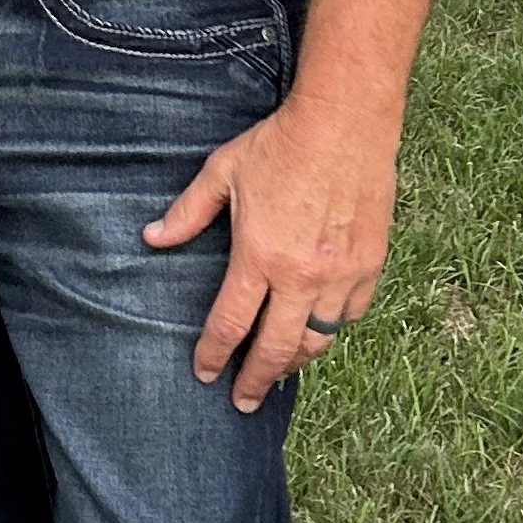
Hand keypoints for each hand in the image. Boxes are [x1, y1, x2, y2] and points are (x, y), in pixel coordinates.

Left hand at [143, 97, 396, 410]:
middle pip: (277, 350)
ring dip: (296, 361)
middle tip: (243, 400)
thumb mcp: (222, 171)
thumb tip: (152, 237)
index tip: (204, 373)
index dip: (214, 355)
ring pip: (317, 341)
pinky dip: (331, 328)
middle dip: (256, 381)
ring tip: (280, 371)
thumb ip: (188, 213)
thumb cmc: (280, 144)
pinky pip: (349, 316)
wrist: (344, 122)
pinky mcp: (370, 266)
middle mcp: (301, 277)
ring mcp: (340, 276)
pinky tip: (318, 330)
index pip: (230, 323)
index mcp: (259, 256)